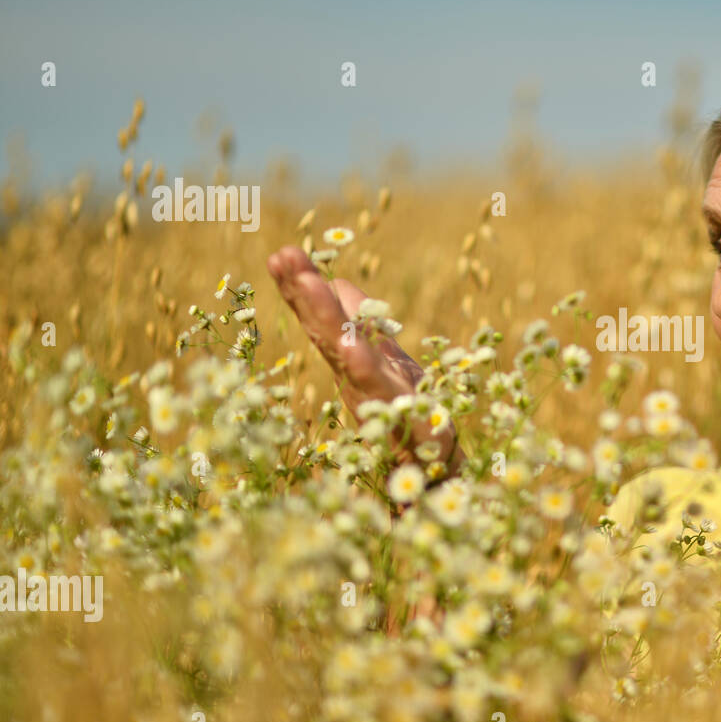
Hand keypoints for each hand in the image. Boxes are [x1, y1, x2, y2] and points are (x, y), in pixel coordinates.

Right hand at [266, 245, 452, 466]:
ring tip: (304, 281)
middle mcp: (357, 375)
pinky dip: (360, 367)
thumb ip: (364, 323)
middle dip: (304, 294)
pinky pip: (376, 389)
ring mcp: (374, 393)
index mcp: (355, 359)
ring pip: (342, 350)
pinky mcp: (399, 413)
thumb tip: (340, 283)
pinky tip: (348, 347)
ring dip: (323, 316)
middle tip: (281, 256)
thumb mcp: (390, 357)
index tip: (281, 254)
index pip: (323, 318)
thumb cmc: (413, 412)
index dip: (303, 289)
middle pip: (325, 328)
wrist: (439, 466)